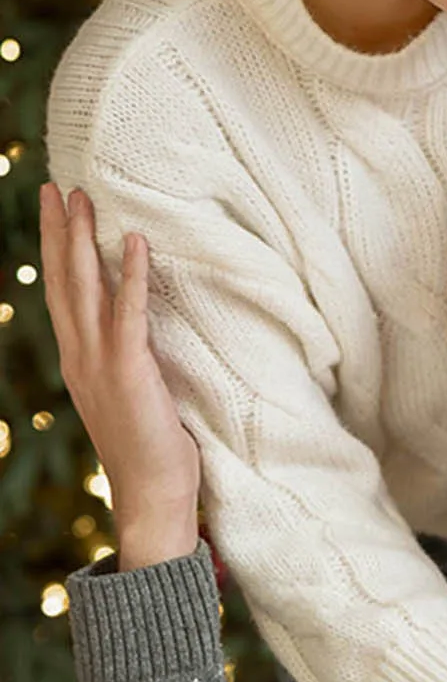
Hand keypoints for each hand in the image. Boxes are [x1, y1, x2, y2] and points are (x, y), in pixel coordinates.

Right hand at [40, 184, 200, 568]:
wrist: (153, 494)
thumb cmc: (154, 449)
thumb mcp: (135, 396)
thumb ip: (130, 363)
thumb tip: (140, 338)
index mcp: (80, 361)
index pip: (64, 294)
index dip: (58, 252)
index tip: (56, 212)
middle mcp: (80, 356)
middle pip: (65, 282)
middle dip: (59, 232)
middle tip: (56, 187)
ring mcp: (100, 363)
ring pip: (85, 289)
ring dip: (83, 241)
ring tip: (83, 198)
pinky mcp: (130, 372)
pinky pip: (129, 314)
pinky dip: (130, 275)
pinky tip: (134, 241)